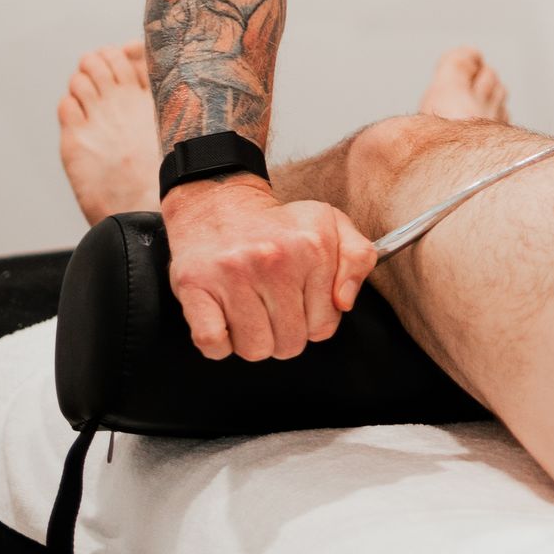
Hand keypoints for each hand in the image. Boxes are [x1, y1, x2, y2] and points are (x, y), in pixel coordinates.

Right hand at [163, 175, 379, 360]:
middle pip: (289, 344)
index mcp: (313, 246)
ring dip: (251, 340)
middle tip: (271, 307)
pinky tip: (224, 319)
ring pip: (254, 350)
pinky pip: (213, 343)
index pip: (324, 326)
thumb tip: (344, 302)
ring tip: (248, 310)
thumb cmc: (277, 224)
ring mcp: (232, 273)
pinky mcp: (195, 285)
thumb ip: (358, 259)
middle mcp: (274, 259)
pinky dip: (219, 344)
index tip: (299, 302)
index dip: (312, 321)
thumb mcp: (330, 226)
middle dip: (283, 334)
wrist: (217, 203)